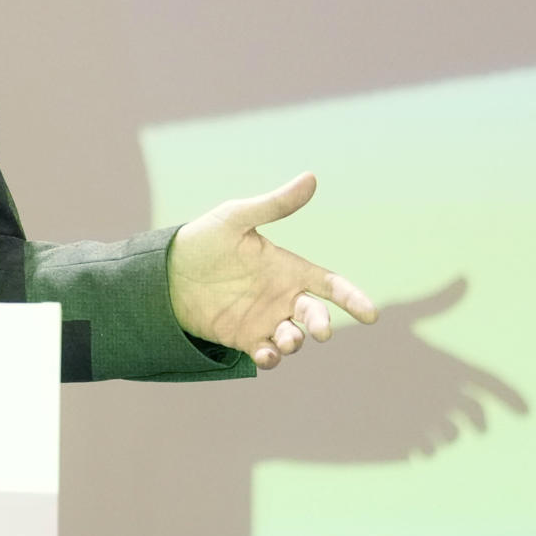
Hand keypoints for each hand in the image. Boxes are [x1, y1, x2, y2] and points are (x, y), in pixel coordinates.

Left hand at [168, 172, 376, 370]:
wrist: (164, 271)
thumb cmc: (203, 239)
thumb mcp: (236, 218)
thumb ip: (274, 205)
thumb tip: (311, 178)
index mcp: (287, 268)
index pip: (330, 284)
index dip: (352, 298)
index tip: (370, 314)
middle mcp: (281, 296)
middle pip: (315, 315)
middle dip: (321, 325)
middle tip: (319, 330)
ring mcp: (264, 319)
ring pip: (293, 338)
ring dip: (294, 342)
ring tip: (285, 341)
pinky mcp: (243, 337)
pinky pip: (266, 353)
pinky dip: (271, 357)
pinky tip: (265, 354)